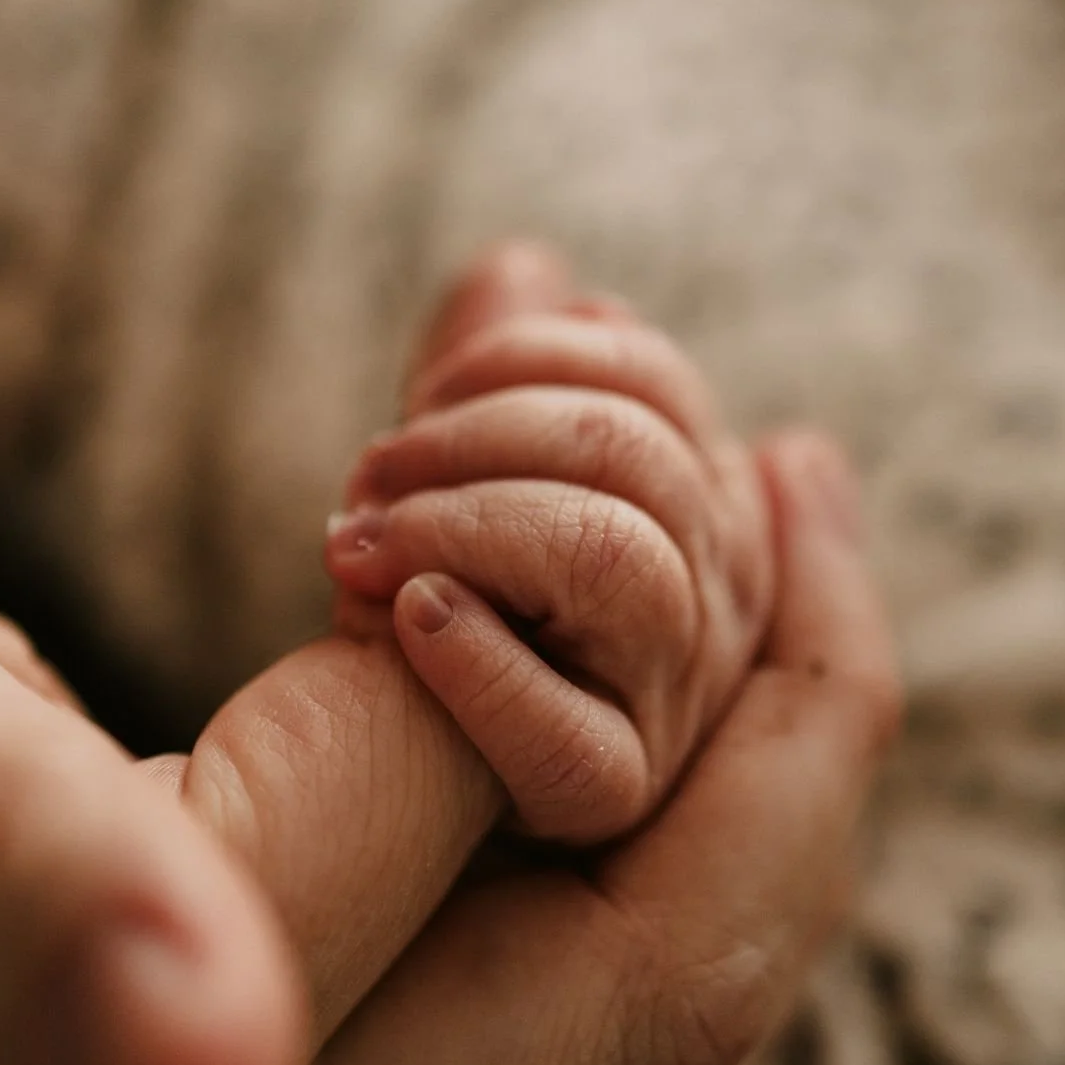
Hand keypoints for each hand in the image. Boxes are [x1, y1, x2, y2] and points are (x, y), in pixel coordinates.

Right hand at [0, 251, 897, 1064]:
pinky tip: (624, 614)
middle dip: (772, 703)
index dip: (669, 654)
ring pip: (644, 960)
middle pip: (675, 982)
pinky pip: (560, 939)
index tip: (681, 414)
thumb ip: (13, 886)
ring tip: (750, 504)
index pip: (595, 922)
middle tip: (788, 464)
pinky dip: (632, 758)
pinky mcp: (281, 1031)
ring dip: (725, 723)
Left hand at [326, 253, 773, 841]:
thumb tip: (524, 270)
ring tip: (359, 544)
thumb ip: (493, 387)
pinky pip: (567, 731)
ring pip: (621, 560)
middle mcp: (706, 604)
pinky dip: (478, 661)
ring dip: (467, 527)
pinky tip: (403, 617)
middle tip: (370, 473)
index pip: (657, 388)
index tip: (433, 391)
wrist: (359, 783)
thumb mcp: (457, 484)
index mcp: (689, 514)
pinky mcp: (594, 793)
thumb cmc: (426, 613)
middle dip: (486, 435)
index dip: (537, 361)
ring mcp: (665, 704)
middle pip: (645, 457)